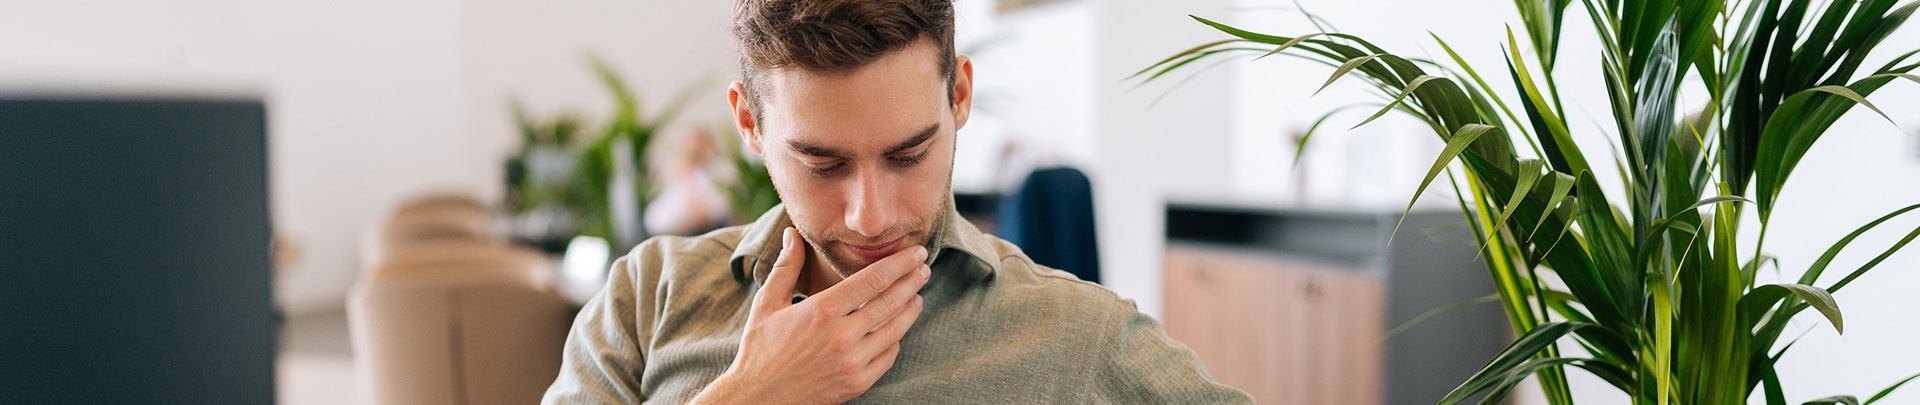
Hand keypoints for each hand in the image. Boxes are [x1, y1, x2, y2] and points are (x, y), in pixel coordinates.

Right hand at [693, 227, 929, 403]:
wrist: (758, 398)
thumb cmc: (760, 350)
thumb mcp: (767, 304)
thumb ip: (786, 267)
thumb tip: (792, 234)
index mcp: (822, 311)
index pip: (873, 280)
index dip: (899, 264)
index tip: (915, 252)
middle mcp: (842, 336)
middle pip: (891, 301)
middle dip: (912, 281)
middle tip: (924, 268)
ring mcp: (852, 362)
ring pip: (895, 329)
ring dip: (910, 309)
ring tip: (917, 295)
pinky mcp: (857, 383)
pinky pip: (888, 356)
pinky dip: (897, 339)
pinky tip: (898, 329)